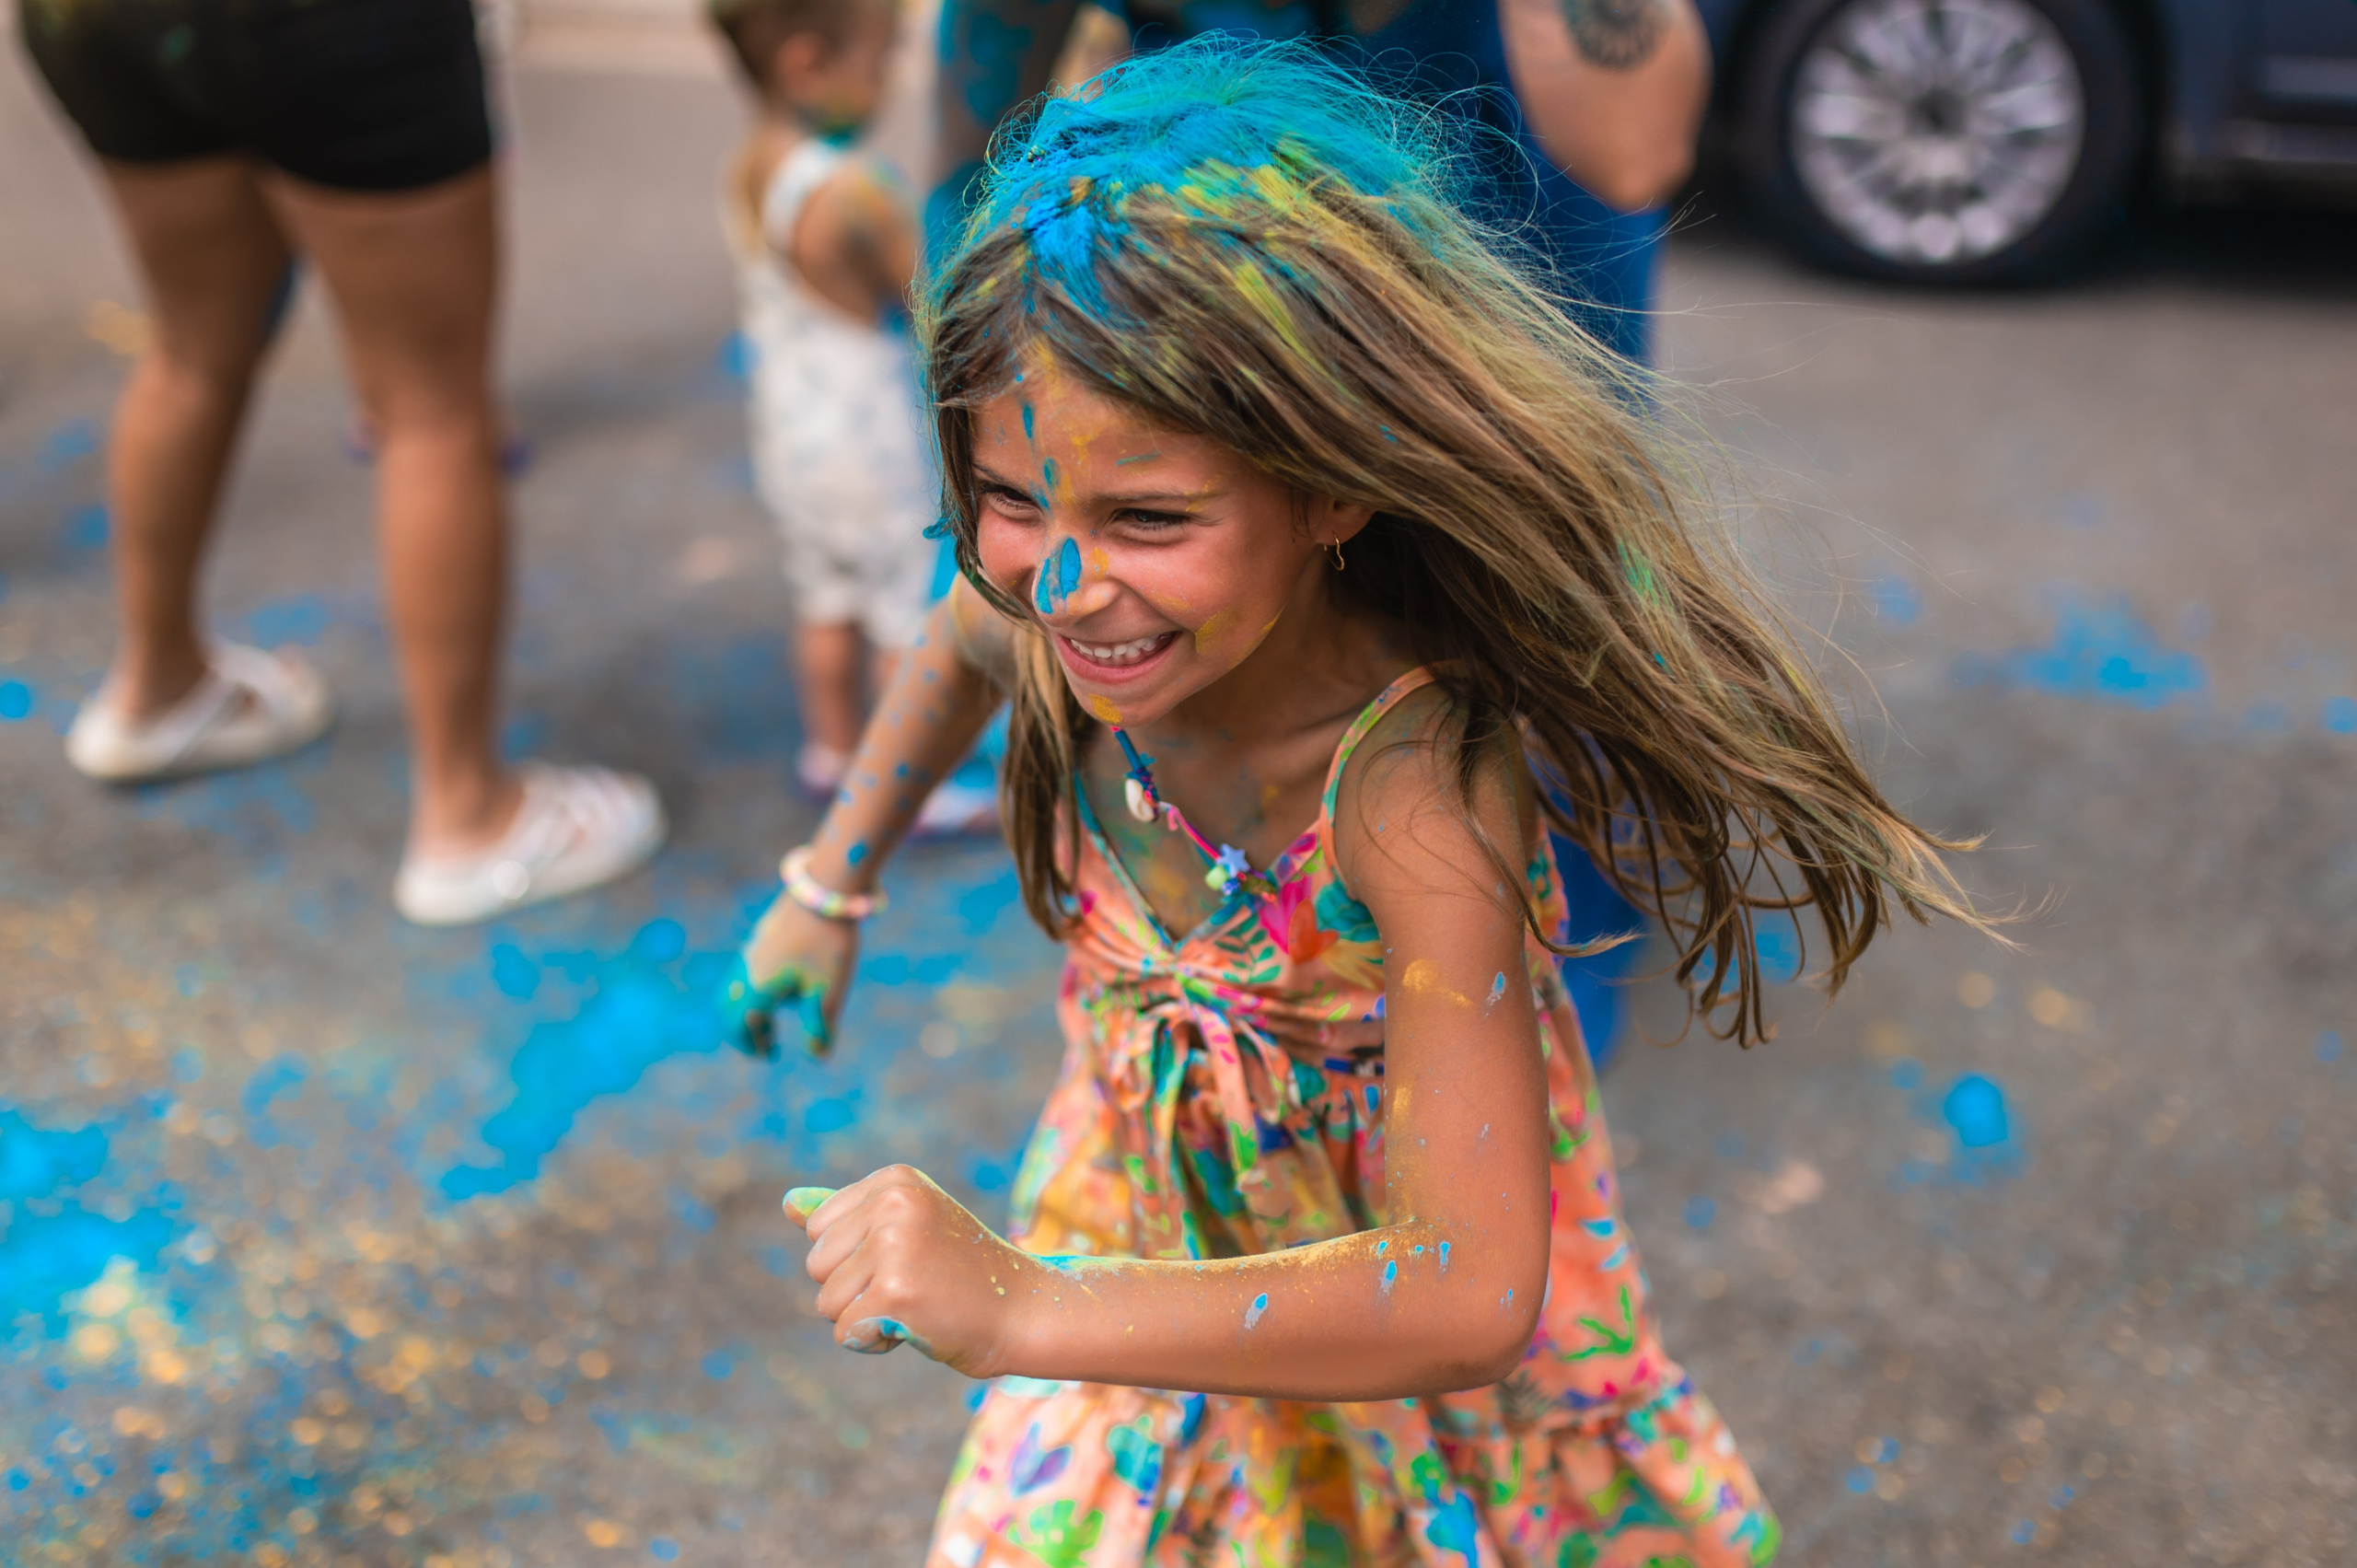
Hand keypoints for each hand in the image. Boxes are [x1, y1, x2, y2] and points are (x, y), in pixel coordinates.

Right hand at [722, 892, 857, 1057]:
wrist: (824, 892)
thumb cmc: (828, 944)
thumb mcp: (828, 991)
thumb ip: (819, 1026)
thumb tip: (818, 1057)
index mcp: (757, 990)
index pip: (740, 1028)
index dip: (752, 1046)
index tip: (770, 1056)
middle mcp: (745, 972)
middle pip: (729, 1011)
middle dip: (744, 1032)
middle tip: (768, 1045)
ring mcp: (749, 952)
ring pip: (735, 991)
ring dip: (748, 1011)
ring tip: (776, 1020)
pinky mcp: (759, 938)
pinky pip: (744, 973)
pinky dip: (752, 991)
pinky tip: (784, 988)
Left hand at [783, 1167, 1038, 1376]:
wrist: (1024, 1310)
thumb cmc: (961, 1273)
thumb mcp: (906, 1229)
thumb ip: (848, 1215)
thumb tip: (787, 1202)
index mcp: (895, 1181)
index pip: (818, 1228)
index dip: (853, 1258)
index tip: (906, 1259)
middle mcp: (893, 1204)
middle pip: (816, 1264)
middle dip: (852, 1289)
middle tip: (912, 1286)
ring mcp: (895, 1246)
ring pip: (825, 1302)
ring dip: (864, 1317)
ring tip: (916, 1305)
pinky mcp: (896, 1292)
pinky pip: (845, 1332)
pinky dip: (874, 1343)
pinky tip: (916, 1328)